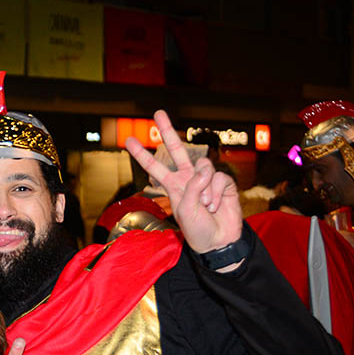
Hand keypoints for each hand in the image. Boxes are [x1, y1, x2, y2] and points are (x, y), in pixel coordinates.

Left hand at [125, 110, 241, 253]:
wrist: (219, 241)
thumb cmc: (197, 230)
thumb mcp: (184, 210)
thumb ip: (190, 188)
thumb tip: (203, 171)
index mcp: (172, 185)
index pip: (154, 167)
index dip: (141, 154)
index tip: (129, 140)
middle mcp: (188, 178)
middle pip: (176, 149)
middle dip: (168, 131)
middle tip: (158, 112)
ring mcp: (206, 179)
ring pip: (203, 167)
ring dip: (204, 188)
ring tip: (206, 205)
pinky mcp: (224, 183)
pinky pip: (219, 178)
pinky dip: (217, 193)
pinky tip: (216, 205)